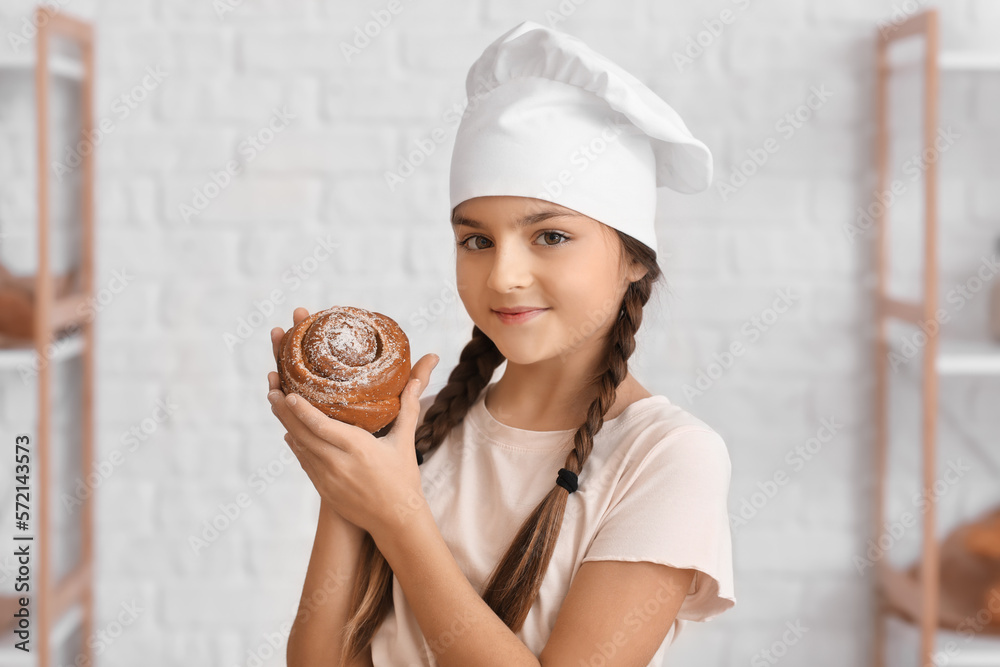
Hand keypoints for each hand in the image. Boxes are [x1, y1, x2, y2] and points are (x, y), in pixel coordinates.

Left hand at [267, 306, 439, 538]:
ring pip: (299, 447)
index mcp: (358, 449)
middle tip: (271, 388)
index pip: (322, 427)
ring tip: (275, 402)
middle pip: (302, 434)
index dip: (302, 410)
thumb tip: (418, 378)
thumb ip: (408, 407)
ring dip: (286, 425)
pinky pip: (304, 462)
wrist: (396, 520)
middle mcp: (338, 463)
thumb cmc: (403, 479)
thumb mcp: (405, 441)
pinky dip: (295, 445)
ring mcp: (327, 478)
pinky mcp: (323, 489)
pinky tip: (289, 433)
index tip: (287, 393)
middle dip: (284, 410)